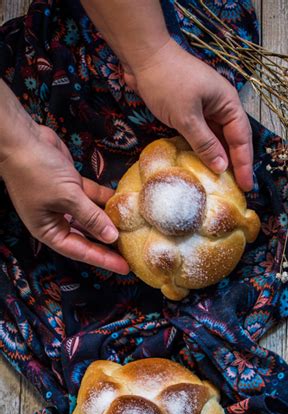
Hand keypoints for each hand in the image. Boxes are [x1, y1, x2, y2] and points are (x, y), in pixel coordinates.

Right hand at [0, 124, 128, 273]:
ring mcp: (63, 202)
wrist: (21, 137)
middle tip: (131, 252)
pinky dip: (105, 199)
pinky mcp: (70, 185)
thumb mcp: (67, 197)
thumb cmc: (36, 171)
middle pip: (87, 237)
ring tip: (131, 229)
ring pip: (92, 217)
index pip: (80, 251)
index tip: (124, 267)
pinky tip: (123, 203)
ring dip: (109, 221)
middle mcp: (56, 219)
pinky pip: (92, 197)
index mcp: (48, 230)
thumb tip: (112, 237)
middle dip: (108, 244)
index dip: (103, 260)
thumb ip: (92, 217)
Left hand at [124, 39, 253, 191]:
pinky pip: (204, 135)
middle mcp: (221, 106)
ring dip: (222, 159)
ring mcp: (207, 108)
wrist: (143, 56)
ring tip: (225, 183)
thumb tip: (222, 168)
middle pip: (234, 140)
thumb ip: (205, 144)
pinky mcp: (192, 112)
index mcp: (228, 103)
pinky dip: (206, 150)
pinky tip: (206, 165)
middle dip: (237, 164)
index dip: (244, 164)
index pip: (241, 139)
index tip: (247, 186)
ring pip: (219, 139)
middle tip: (240, 189)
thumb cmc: (167, 81)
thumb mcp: (186, 117)